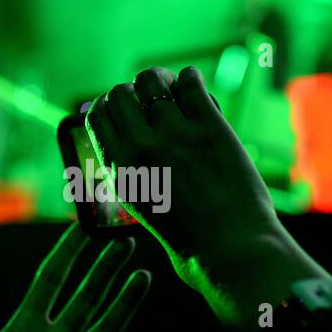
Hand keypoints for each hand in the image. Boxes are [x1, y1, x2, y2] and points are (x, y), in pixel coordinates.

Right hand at [84, 67, 330, 328]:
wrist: (232, 251)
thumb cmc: (193, 242)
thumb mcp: (147, 209)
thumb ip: (137, 176)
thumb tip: (134, 147)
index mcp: (120, 171)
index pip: (98, 117)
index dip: (110, 106)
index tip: (125, 107)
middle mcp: (140, 148)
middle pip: (121, 94)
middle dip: (133, 91)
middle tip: (152, 98)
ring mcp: (175, 135)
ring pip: (152, 80)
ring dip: (161, 80)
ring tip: (173, 88)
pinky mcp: (210, 128)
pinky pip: (191, 83)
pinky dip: (191, 80)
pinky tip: (196, 87)